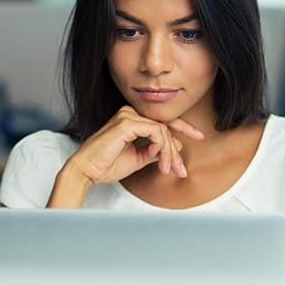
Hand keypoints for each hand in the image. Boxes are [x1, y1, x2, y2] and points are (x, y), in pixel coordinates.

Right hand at [65, 106, 203, 184]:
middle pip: (165, 125)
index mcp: (131, 119)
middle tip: (183, 167)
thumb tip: (173, 148)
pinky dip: (163, 148)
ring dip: (169, 153)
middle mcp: (130, 113)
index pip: (162, 121)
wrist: (86, 172)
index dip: (183, 128)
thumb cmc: (106, 165)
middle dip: (177, 147)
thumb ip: (154, 151)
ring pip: (163, 131)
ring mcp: (128, 115)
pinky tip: (159, 161)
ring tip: (168, 169)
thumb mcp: (137, 158)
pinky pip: (157, 132)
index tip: (198, 137)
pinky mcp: (127, 123)